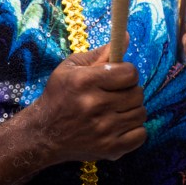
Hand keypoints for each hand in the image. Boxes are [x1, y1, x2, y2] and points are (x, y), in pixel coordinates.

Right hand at [28, 45, 146, 162]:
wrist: (43, 134)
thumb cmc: (59, 95)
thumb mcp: (71, 68)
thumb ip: (100, 54)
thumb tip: (127, 36)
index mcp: (85, 82)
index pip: (130, 73)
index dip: (127, 73)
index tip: (118, 76)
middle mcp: (94, 106)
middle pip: (137, 93)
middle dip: (129, 91)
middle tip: (116, 94)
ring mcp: (103, 130)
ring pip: (141, 113)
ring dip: (132, 110)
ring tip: (116, 110)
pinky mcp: (110, 149)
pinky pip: (141, 135)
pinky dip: (134, 130)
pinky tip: (119, 125)